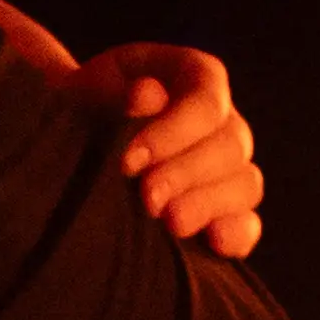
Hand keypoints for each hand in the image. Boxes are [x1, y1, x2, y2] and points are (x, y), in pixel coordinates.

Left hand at [72, 35, 263, 257]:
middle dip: (186, 174)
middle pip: (230, 145)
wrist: (72, 140)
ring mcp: (228, 166)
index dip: (174, 133)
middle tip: (146, 198)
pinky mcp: (225, 210)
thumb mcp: (87, 91)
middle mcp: (221, 120)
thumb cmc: (83, 108)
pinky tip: (212, 243)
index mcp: (195, 76)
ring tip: (169, 224)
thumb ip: (113, 92)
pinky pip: (247, 223)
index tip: (130, 161)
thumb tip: (148, 96)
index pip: (207, 101)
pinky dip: (236, 234)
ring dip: (208, 205)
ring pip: (245, 184)